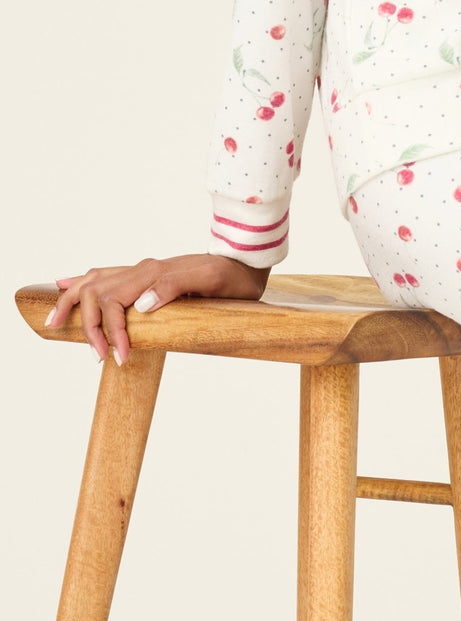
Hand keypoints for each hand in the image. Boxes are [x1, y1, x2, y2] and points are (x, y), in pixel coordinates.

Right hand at [44, 255, 272, 365]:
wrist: (247, 261)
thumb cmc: (232, 275)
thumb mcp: (212, 281)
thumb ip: (176, 286)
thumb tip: (142, 304)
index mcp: (153, 273)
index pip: (114, 302)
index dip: (111, 332)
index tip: (119, 359)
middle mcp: (143, 269)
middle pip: (96, 294)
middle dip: (89, 327)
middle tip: (99, 357)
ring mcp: (143, 271)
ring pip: (94, 282)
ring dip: (73, 303)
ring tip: (54, 323)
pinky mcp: (146, 275)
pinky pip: (106, 275)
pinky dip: (83, 282)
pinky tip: (66, 284)